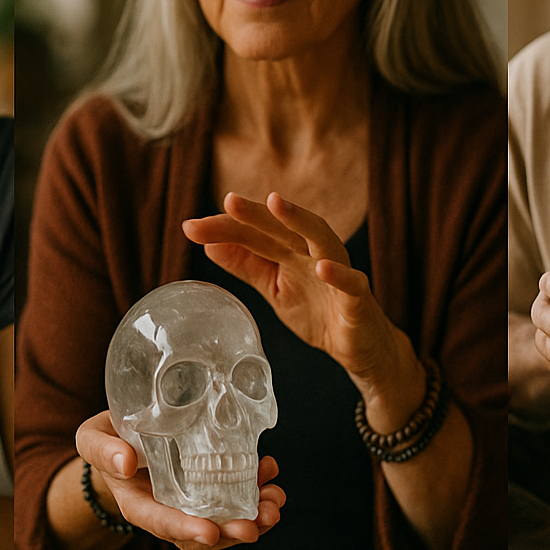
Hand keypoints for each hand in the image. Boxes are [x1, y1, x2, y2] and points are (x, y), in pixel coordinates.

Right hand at [74, 410, 281, 549]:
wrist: (123, 436)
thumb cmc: (108, 440)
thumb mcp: (92, 439)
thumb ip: (103, 451)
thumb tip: (126, 463)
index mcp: (138, 504)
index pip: (161, 523)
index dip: (186, 530)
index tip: (211, 533)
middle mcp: (169, 511)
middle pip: (203, 535)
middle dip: (234, 531)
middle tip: (261, 520)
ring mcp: (193, 503)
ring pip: (226, 523)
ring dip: (255, 517)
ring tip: (275, 501)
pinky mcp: (211, 488)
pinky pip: (237, 499)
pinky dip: (257, 490)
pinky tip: (269, 473)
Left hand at [183, 192, 418, 420]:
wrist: (358, 348)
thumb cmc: (318, 311)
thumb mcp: (274, 289)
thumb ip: (247, 266)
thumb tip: (209, 245)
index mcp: (290, 251)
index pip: (254, 233)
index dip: (225, 228)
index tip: (191, 227)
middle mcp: (313, 254)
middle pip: (285, 227)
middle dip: (257, 213)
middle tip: (229, 200)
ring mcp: (338, 274)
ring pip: (322, 239)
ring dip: (300, 220)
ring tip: (276, 204)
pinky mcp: (358, 300)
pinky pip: (352, 283)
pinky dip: (339, 274)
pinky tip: (323, 267)